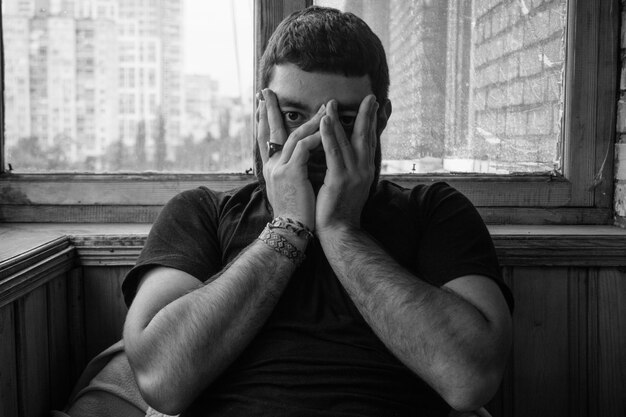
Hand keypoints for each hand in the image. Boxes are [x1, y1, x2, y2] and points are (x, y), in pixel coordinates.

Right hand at [257, 89, 325, 229]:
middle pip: (269, 131)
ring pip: (292, 136)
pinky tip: (325, 128)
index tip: (263, 104)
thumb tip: (299, 160)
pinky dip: (314, 137)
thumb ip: (291, 171)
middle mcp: (272, 165)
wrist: (291, 230)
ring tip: (324, 108)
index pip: (264, 139)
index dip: (263, 120)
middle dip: (269, 110)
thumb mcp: (289, 188)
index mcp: (271, 168)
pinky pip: (303, 148)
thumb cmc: (296, 212)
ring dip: (309, 120)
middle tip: (267, 91)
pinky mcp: (291, 173)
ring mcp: (279, 168)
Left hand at [316, 95, 377, 234]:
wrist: (340, 231)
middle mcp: (364, 169)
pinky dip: (329, 135)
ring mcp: (353, 174)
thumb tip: (352, 157)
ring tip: (331, 103)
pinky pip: (333, 152)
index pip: (370, 140)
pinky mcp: (340, 179)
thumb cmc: (340, 209)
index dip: (373, 122)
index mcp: (366, 170)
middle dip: (367, 115)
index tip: (376, 105)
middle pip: (366, 136)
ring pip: (348, 141)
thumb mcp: (350, 185)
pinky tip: (324, 122)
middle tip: (370, 97)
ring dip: (339, 120)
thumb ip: (352, 169)